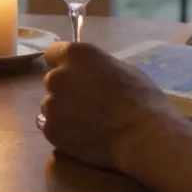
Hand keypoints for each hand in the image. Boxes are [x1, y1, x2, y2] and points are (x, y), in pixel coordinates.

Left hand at [40, 42, 191, 173]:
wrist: (141, 136)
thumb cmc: (141, 99)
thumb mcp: (124, 70)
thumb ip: (99, 67)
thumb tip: (94, 73)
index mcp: (76, 55)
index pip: (54, 53)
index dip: (64, 64)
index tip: (75, 74)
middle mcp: (57, 77)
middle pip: (53, 81)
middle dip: (66, 90)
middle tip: (87, 103)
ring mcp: (51, 104)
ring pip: (52, 106)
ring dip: (64, 112)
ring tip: (88, 124)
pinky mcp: (50, 130)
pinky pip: (53, 128)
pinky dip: (65, 132)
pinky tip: (84, 137)